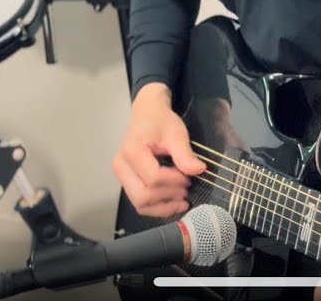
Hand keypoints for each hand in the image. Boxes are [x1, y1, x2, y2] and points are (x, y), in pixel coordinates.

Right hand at [111, 83, 207, 217]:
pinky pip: (139, 202)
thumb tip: (199, 170)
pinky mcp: (126, 181)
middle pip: (143, 195)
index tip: (189, 177)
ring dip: (163, 206)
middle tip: (186, 189)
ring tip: (182, 200)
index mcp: (132, 151)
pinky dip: (157, 207)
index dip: (174, 181)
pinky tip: (173, 203)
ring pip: (140, 203)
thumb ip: (185, 154)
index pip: (153, 178)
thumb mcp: (176, 133)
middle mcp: (121, 166)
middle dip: (168, 196)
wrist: (147, 113)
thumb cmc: (160, 121)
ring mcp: (121, 175)